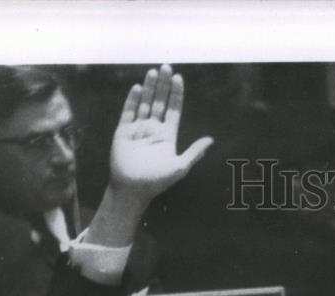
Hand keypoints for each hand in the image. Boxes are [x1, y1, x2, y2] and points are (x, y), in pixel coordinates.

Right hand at [109, 65, 212, 202]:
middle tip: (166, 66)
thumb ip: (195, 152)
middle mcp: (153, 129)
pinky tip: (138, 88)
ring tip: (154, 71)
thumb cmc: (157, 181)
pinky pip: (128, 112)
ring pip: (145, 103)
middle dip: (163, 85)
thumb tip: (211, 140)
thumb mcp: (180, 167)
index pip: (173, 110)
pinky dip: (133, 99)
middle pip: (159, 102)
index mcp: (167, 136)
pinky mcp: (123, 131)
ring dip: (149, 88)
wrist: (133, 190)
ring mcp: (138, 129)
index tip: (178, 78)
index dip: (176, 94)